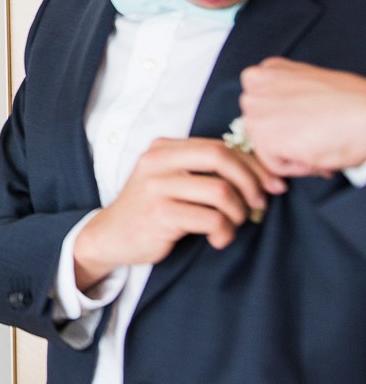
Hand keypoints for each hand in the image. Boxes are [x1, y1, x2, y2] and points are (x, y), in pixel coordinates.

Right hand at [73, 137, 284, 289]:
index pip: (219, 145)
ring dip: (239, 212)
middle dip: (251, 181)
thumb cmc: (152, 207)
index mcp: (164, 147)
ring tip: (234, 224)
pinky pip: (210, 219)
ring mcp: (156, 187)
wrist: (112, 235)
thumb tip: (259, 172)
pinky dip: (224, 232)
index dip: (253, 164)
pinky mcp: (159, 214)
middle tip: (260, 203)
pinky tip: (218, 238)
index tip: (271, 183)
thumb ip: (201, 169)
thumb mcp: (170, 178)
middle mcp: (157, 161)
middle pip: (220, 157)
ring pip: (220, 191)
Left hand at [240, 57, 365, 176]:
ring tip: (320, 143)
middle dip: (287, 138)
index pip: (263, 108)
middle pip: (262, 127)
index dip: (290, 122)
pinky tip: (316, 153)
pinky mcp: (263, 134)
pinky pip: (274, 164)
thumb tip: (284, 119)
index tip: (311, 123)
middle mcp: (254, 87)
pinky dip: (297, 167)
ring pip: (266, 146)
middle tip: (318, 137)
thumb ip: (288, 95)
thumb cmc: (352, 101)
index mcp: (267, 72)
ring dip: (292, 153)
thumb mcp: (310, 83)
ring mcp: (256, 110)